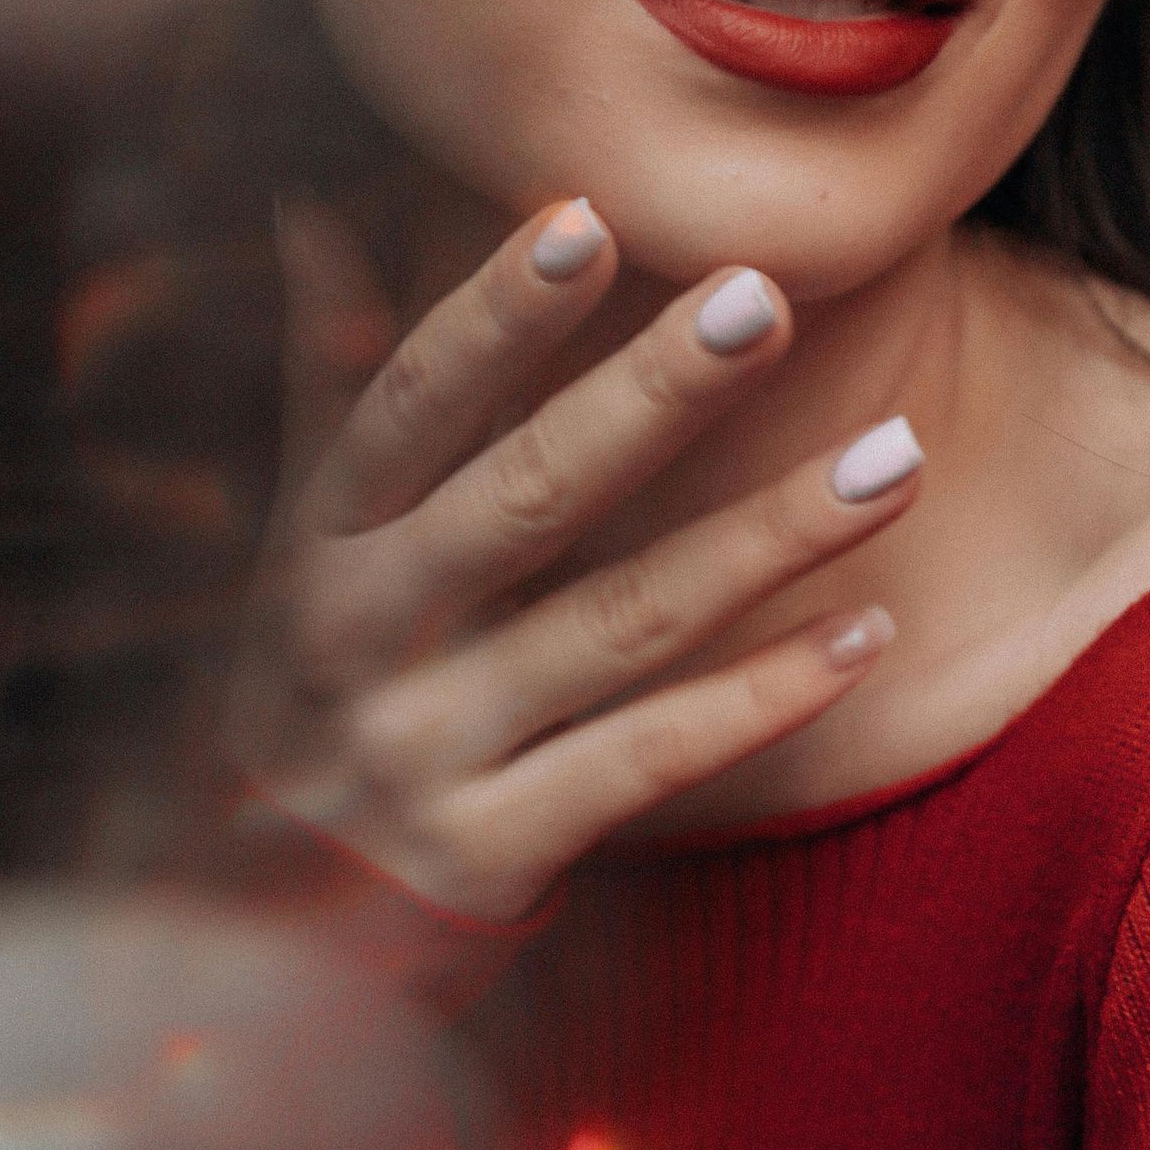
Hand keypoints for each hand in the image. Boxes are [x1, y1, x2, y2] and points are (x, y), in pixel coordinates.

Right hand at [224, 200, 923, 924]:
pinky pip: (651, 760)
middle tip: (764, 298)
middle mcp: (362, 640)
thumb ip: (326, 383)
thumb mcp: (300, 544)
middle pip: (525, 499)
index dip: (493, 317)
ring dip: (764, 539)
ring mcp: (427, 752)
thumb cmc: (312, 689)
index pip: (408, 406)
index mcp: (320, 544)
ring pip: (621, 626)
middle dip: (647, 397)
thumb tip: (310, 211)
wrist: (254, 937)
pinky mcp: (491, 856)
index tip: (586, 220)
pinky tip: (869, 632)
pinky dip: (762, 699)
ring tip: (895, 457)